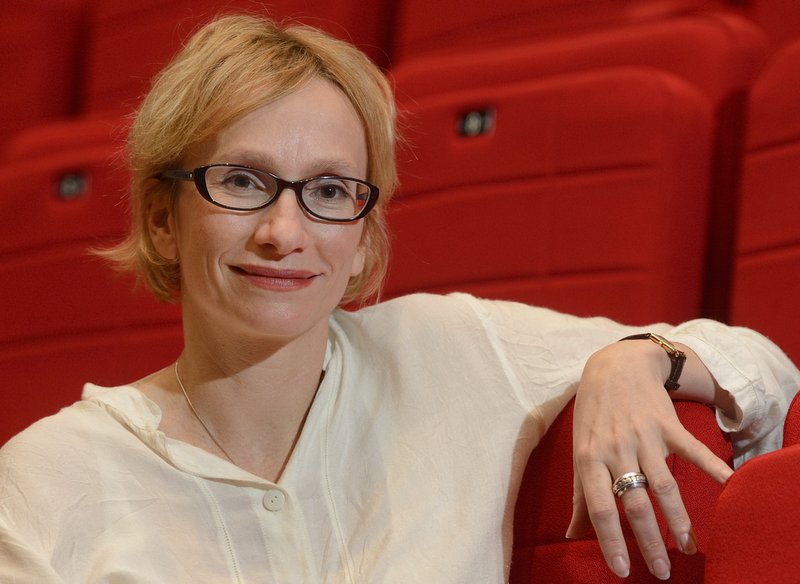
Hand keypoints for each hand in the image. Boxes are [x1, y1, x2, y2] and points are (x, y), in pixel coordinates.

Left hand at [567, 341, 733, 579]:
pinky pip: (692, 450)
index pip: (600, 506)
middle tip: (662, 571)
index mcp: (589, 458)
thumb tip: (571, 535)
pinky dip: (712, 467)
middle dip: (649, 541)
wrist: (614, 367)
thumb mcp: (579, 450)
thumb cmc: (592, 415)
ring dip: (678, 518)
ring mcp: (644, 437)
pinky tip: (728, 486)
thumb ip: (579, 495)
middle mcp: (616, 450)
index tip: (621, 570)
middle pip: (635, 502)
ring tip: (687, 547)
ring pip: (664, 485)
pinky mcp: (667, 425)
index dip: (610, 539)